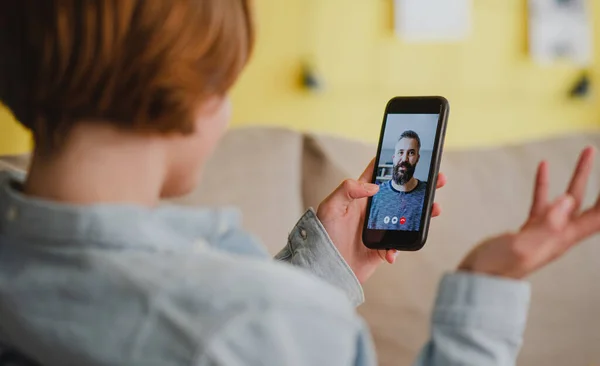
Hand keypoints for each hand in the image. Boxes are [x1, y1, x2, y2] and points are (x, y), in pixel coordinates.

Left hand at [317, 158, 446, 283]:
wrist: (326, 270)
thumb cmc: (322, 236)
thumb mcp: (330, 207)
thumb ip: (347, 190)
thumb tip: (374, 186)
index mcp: (359, 195)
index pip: (378, 173)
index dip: (393, 162)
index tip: (411, 155)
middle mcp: (372, 209)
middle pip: (400, 192)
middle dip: (420, 184)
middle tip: (438, 178)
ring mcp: (380, 228)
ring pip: (408, 216)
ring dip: (423, 213)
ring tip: (435, 209)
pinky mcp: (383, 247)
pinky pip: (399, 244)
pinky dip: (400, 248)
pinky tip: (391, 253)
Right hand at [459, 146, 599, 278]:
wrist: (476, 279)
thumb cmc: (496, 268)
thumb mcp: (523, 246)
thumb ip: (547, 225)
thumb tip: (567, 200)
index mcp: (562, 239)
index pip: (598, 218)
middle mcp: (559, 234)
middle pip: (587, 204)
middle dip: (597, 181)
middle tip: (595, 155)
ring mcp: (544, 231)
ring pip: (567, 198)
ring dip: (578, 176)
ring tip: (586, 154)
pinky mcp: (528, 228)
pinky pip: (542, 200)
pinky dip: (544, 183)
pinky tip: (543, 167)